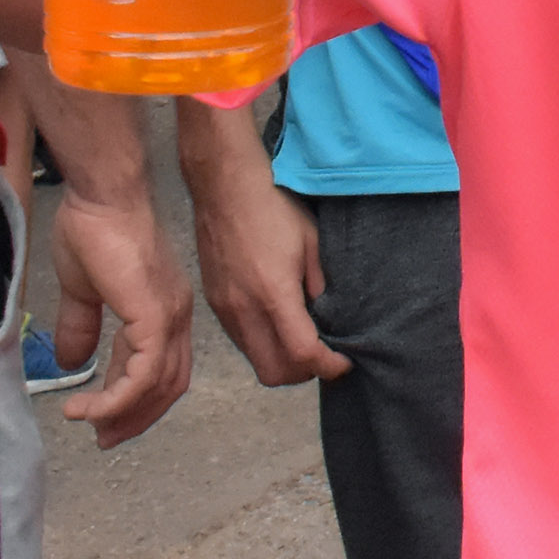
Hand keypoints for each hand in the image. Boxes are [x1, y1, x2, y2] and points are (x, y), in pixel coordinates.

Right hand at [42, 187, 193, 446]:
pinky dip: (116, 399)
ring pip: (156, 387)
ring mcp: (169, 317)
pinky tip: (86, 406)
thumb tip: (71, 363)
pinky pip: (141, 376)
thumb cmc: (92, 229)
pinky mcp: (154, 317)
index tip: (105, 421)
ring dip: (120, 412)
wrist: (99, 196)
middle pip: (167, 386)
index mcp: (163, 310)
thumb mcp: (82, 291)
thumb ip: (82, 327)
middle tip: (102, 437)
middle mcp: (175, 317)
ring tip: (86, 421)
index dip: (135, 400)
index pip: (160, 370)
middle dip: (135, 417)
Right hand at [175, 102, 347, 384]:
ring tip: (302, 339)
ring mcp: (225, 309)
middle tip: (323, 355)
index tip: (343, 362)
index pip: (303, 354)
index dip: (329, 366)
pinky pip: (240, 342)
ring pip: (255, 361)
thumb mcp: (312, 243)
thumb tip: (326, 318)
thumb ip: (320, 286)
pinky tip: (276, 322)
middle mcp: (244, 309)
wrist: (224, 186)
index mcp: (273, 294)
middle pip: (275, 373)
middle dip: (304, 372)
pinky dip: (262, 345)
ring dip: (282, 361)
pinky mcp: (214, 303)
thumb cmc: (273, 207)